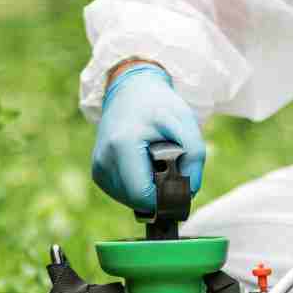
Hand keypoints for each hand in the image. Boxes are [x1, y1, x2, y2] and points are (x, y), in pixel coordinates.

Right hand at [91, 63, 205, 212]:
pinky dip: (138, 186)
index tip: (178, 182)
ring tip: (155, 162)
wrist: (131, 90)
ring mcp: (98, 167)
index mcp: (122, 146)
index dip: (165, 197)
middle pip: (136, 201)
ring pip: (129, 201)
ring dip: (148, 190)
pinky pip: (122, 194)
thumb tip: (189, 192)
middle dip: (158, 193)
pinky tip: (144, 166)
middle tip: (169, 167)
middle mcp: (103, 159)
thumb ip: (195, 157)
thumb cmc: (159, 105)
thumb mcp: (186, 122)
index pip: (143, 196)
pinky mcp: (97, 172)